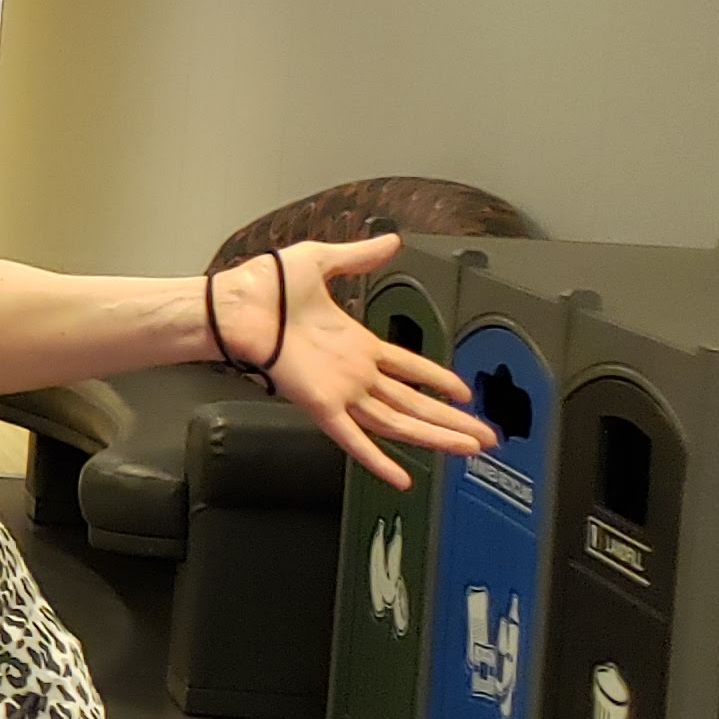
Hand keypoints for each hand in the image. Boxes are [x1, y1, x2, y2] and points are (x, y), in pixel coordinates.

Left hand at [238, 236, 491, 489]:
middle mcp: (353, 373)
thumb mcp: (320, 263)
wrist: (232, 305)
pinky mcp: (321, 405)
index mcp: (356, 344)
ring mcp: (340, 391)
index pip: (407, 368)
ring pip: (397, 423)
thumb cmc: (263, 287)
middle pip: (413, 403)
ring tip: (469, 448)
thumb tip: (389, 240)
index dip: (437, 380)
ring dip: (434, 437)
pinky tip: (402, 477)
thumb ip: (358, 258)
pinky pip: (354, 439)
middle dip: (451, 420)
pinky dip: (378, 459)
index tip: (464, 392)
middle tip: (485, 436)